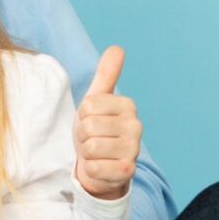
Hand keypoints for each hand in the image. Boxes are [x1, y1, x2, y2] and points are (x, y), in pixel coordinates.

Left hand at [75, 46, 141, 200]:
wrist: (101, 166)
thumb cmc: (97, 131)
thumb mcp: (96, 101)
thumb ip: (106, 75)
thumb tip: (117, 48)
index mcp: (127, 105)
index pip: (88, 105)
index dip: (82, 116)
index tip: (91, 122)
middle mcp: (136, 126)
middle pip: (88, 126)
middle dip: (83, 136)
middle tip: (92, 140)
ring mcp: (134, 150)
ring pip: (90, 147)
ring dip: (87, 153)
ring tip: (97, 153)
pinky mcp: (127, 172)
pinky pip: (94, 168)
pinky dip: (91, 169)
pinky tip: (101, 167)